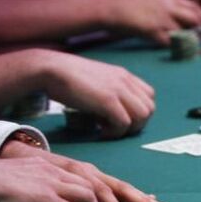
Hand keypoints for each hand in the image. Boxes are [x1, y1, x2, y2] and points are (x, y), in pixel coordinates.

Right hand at [0, 140, 167, 201]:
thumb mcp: (22, 191)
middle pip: (105, 183)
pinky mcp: (46, 198)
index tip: (146, 197)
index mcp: (53, 165)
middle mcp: (57, 169)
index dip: (121, 188)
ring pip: (93, 197)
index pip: (97, 175)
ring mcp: (53, 181)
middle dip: (134, 198)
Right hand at [37, 51, 155, 138]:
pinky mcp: (108, 101)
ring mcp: (118, 90)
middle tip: (114, 127)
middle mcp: (126, 81)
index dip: (137, 111)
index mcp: (124, 75)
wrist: (51, 68)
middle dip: (136, 123)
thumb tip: (111, 114)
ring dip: (127, 129)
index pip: (148, 96)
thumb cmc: (67, 77)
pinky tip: (99, 131)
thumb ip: (109, 91)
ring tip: (107, 129)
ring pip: (142, 117)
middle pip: (149, 109)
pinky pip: (124, 123)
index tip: (119, 117)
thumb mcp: (96, 81)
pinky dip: (114, 132)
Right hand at [103, 0, 200, 44]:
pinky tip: (174, 51)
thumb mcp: (150, 0)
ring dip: (190, 41)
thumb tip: (176, 17)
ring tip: (192, 48)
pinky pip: (169, 42)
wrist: (110, 7)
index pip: (193, 5)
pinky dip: (174, 48)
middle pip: (194, 18)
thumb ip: (165, 7)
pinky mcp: (152, 31)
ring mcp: (160, 19)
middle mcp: (167, 7)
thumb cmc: (128, 5)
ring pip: (184, 32)